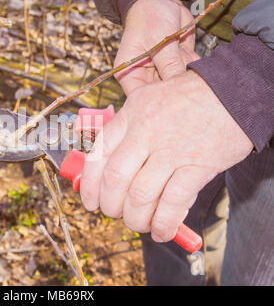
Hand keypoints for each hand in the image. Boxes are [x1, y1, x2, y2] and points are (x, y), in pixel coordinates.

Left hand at [80, 71, 252, 241]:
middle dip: (109, 204)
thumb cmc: (186, 99)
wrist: (233, 92)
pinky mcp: (197, 166)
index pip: (98, 154)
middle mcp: (146, 132)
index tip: (90, 201)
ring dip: (134, 218)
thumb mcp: (148, 100)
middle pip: (115, 178)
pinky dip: (163, 223)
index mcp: (131, 115)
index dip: (89, 184)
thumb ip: (127, 128)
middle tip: (113, 212)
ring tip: (137, 223)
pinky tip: (161, 231)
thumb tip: (108, 166)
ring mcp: (172, 150)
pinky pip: (173, 203)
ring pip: (140, 195)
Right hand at [115, 0, 198, 94]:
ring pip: (176, 84)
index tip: (170, 96)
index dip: (153, 101)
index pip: (139, 96)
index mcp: (129, 73)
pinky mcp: (176, 65)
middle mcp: (145, 76)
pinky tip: (185, 50)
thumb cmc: (150, 17)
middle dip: (173, 83)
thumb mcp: (158, 40)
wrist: (163, 0)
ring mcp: (162, 71)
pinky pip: (187, 72)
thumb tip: (180, 88)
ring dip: (184, 70)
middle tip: (178, 66)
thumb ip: (169, 64)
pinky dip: (192, 63)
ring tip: (180, 51)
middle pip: (160, 93)